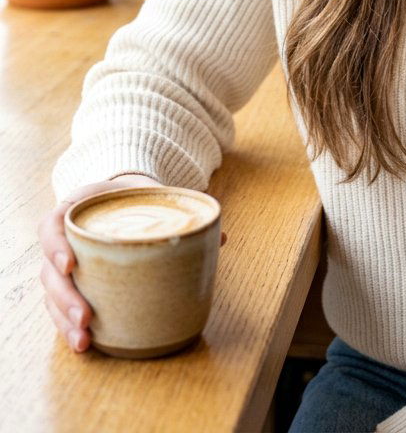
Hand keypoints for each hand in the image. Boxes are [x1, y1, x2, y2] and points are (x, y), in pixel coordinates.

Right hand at [38, 173, 162, 353]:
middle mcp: (62, 240)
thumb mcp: (151, 195)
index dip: (55, 247)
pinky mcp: (71, 286)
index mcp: (74, 211)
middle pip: (49, 272)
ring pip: (52, 296)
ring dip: (64, 321)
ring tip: (84, 341)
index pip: (50, 227)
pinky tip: (84, 345)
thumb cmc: (134, 197)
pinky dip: (68, 328)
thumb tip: (220, 237)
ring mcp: (62, 267)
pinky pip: (60, 310)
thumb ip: (179, 211)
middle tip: (86, 317)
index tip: (70, 264)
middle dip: (65, 298)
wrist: (124, 197)